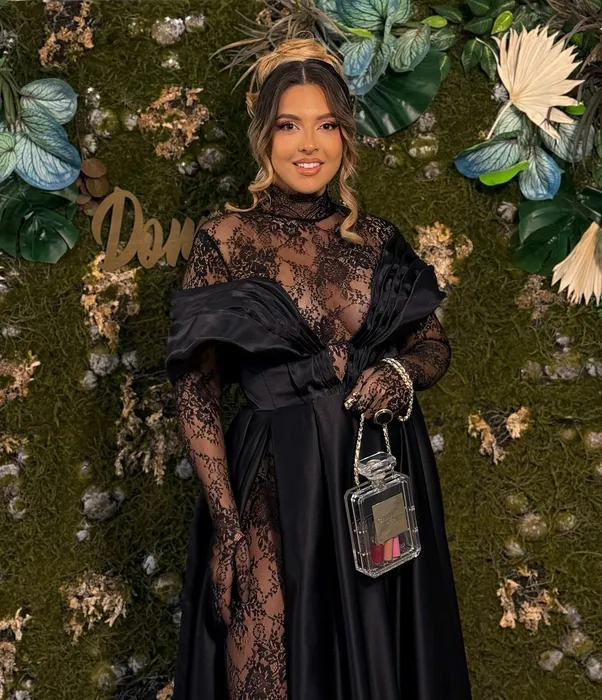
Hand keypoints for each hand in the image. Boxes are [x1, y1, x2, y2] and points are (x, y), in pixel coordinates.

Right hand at [209, 511, 250, 626]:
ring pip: (214, 591)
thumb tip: (245, 598)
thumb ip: (244, 578)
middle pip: (216, 598)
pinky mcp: (213, 564)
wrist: (223, 522)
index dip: (225, 613)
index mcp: (222, 575)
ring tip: (224, 614)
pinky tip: (222, 594)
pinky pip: (215, 583)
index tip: (228, 625)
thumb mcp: (244, 558)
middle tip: (225, 624)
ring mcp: (211, 568)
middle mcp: (214, 574)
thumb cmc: (237, 539)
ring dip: (219, 602)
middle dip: (220, 611)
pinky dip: (218, 592)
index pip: (222, 600)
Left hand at [344, 361, 411, 419]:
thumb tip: (347, 403)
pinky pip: (385, 418)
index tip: (357, 402)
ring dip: (372, 414)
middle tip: (366, 403)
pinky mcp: (398, 409)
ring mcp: (391, 404)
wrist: (405, 371)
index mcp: (373, 387)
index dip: (355, 406)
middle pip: (366, 414)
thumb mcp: (367, 373)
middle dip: (364, 411)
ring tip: (373, 405)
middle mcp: (382, 397)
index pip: (359, 406)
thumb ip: (356, 388)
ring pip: (376, 419)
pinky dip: (381, 415)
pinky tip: (382, 406)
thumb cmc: (383, 370)